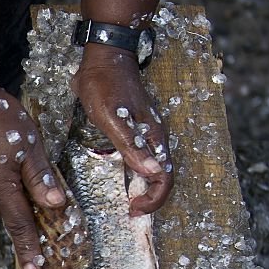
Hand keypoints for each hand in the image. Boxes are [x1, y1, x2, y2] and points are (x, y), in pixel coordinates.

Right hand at [0, 88, 65, 268]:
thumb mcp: (28, 145)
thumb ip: (41, 178)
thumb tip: (57, 206)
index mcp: (1, 190)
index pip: (21, 227)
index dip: (29, 250)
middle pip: (8, 214)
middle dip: (22, 212)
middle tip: (37, 200)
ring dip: (7, 194)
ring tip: (14, 168)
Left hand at [72, 44, 173, 214]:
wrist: (103, 57)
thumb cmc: (105, 85)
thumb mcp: (113, 119)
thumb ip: (132, 146)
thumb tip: (153, 173)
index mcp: (154, 137)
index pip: (166, 178)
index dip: (154, 200)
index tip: (133, 209)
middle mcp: (153, 138)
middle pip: (162, 177)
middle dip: (150, 199)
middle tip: (129, 211)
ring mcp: (144, 134)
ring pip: (152, 169)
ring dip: (143, 188)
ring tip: (125, 201)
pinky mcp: (133, 129)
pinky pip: (140, 157)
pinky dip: (135, 174)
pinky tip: (119, 179)